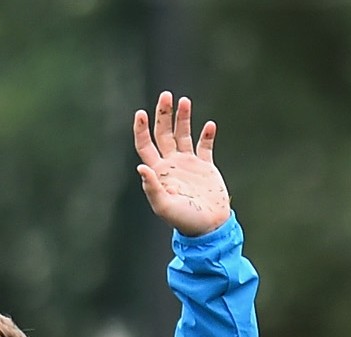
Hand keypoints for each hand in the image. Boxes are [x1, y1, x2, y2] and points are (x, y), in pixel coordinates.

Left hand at [133, 92, 229, 235]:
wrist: (209, 227)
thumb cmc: (184, 220)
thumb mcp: (165, 207)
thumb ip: (153, 188)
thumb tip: (141, 168)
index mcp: (158, 172)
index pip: (145, 145)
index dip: (141, 129)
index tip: (141, 113)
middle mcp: (171, 164)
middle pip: (163, 133)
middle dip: (163, 114)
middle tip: (166, 95)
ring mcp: (188, 164)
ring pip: (183, 135)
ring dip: (183, 118)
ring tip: (185, 101)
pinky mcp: (206, 167)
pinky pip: (205, 146)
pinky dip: (207, 135)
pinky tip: (209, 125)